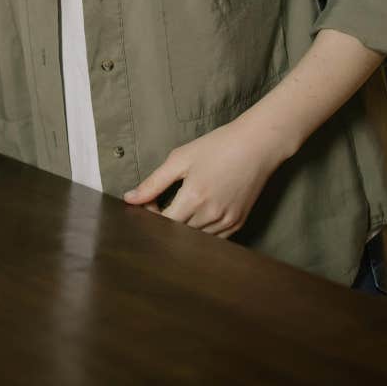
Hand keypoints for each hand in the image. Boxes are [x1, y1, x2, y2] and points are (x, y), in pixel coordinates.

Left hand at [121, 118, 287, 236]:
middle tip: (160, 203)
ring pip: (195, 239)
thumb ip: (153, 182)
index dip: (150, 215)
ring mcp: (227, 222)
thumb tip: (130, 198)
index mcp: (194, 198)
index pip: (163, 223)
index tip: (149, 200)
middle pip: (178, 233)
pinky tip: (197, 213)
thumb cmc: (217, 147)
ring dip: (183, 228)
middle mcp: (211, 215)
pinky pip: (214, 239)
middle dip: (164, 221)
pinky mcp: (238, 223)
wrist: (256, 146)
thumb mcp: (180, 159)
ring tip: (180, 206)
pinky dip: (201, 232)